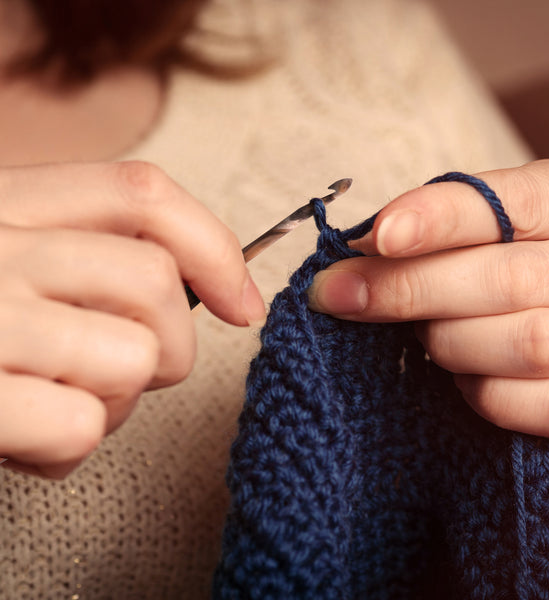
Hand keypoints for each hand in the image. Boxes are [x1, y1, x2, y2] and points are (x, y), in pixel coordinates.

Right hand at [0, 161, 264, 477]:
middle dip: (165, 347)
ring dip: (113, 401)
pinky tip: (23, 440)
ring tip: (56, 402)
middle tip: (118, 373)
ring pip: (132, 357)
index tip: (240, 304)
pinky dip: (65, 447)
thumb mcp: (12, 263)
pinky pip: (78, 425)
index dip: (213, 245)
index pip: (143, 194)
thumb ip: (88, 260)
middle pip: (154, 283)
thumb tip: (216, 294)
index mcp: (5, 205)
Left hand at [308, 157, 548, 451]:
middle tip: (338, 294)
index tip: (379, 235)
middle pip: (508, 280)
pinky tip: (468, 379)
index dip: (439, 217)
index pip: (511, 203)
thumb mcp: (510, 228)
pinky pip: (545, 406)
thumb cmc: (538, 268)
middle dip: (409, 289)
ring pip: (524, 345)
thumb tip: (365, 250)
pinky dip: (489, 396)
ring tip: (427, 338)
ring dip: (451, 344)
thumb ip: (451, 231)